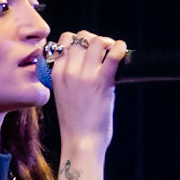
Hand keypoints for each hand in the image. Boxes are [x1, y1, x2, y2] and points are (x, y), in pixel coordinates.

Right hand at [50, 30, 128, 148]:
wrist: (81, 142)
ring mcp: (84, 76)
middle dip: (94, 39)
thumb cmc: (75, 124)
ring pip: (96, 41)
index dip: (78, 41)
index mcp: (56, 74)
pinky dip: (120, 48)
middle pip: (80, 37)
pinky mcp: (102, 82)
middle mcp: (68, 72)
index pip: (64, 42)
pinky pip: (113, 55)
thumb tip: (87, 64)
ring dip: (107, 42)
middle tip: (103, 50)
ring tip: (113, 51)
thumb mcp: (63, 95)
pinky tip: (123, 50)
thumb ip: (69, 78)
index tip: (88, 50)